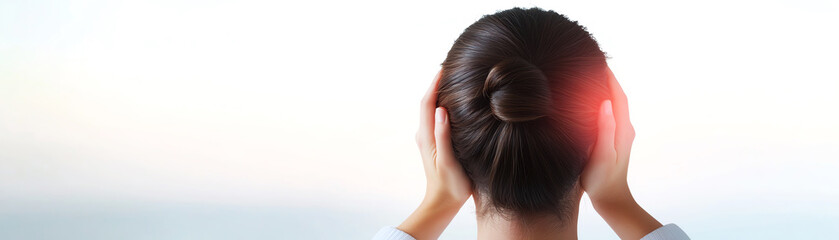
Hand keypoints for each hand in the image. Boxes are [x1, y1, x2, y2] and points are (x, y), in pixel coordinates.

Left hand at [397, 70, 471, 239]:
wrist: (443, 204)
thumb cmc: (450, 185)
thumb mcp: (448, 161)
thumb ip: (443, 136)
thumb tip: (440, 110)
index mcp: (427, 137)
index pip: (427, 103)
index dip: (434, 84)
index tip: (444, 68)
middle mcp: (425, 135)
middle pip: (427, 103)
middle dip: (436, 84)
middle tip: (450, 67)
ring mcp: (429, 139)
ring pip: (432, 110)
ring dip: (439, 94)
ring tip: (453, 80)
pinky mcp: (435, 143)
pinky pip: (437, 118)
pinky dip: (443, 105)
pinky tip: (454, 103)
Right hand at [580, 66, 662, 239]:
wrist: (611, 200)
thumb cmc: (602, 180)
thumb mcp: (602, 156)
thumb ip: (605, 130)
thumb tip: (606, 103)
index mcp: (622, 130)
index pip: (618, 96)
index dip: (609, 77)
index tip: (597, 60)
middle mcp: (624, 129)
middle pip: (616, 96)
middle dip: (606, 78)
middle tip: (590, 62)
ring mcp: (620, 134)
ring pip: (612, 104)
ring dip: (603, 89)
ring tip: (588, 75)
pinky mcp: (613, 140)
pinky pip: (608, 114)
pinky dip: (599, 102)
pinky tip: (586, 101)